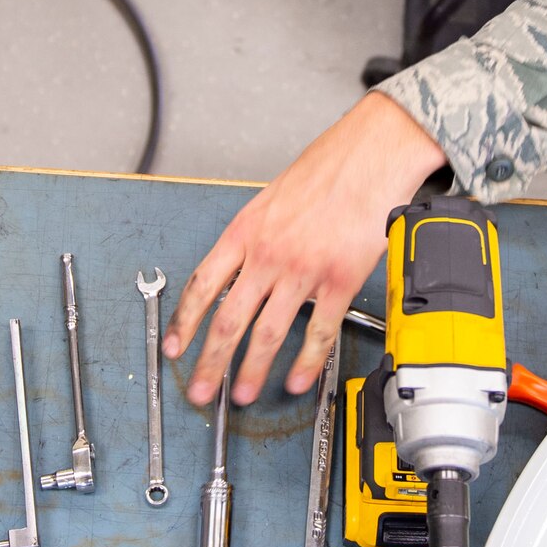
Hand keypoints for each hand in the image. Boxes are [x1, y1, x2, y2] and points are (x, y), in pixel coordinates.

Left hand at [163, 92, 446, 406]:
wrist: (372, 152)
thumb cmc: (329, 166)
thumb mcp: (275, 195)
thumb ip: (257, 233)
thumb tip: (245, 263)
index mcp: (246, 230)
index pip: (203, 285)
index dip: (184, 321)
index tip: (175, 346)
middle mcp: (268, 253)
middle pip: (228, 319)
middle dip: (209, 362)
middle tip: (199, 389)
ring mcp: (302, 270)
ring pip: (267, 333)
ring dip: (251, 370)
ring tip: (242, 394)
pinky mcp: (338, 280)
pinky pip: (318, 332)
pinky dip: (306, 362)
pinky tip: (297, 380)